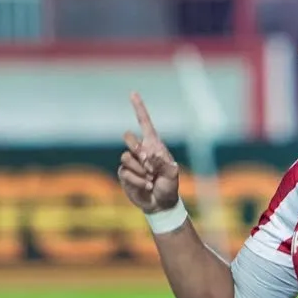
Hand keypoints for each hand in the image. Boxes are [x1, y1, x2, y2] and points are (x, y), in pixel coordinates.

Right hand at [118, 92, 179, 213]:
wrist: (161, 203)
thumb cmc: (169, 186)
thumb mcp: (172, 174)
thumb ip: (163, 162)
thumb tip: (148, 155)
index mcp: (154, 145)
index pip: (144, 123)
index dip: (139, 108)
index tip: (133, 93)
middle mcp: (141, 150)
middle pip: (128, 137)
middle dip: (137, 149)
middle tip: (149, 163)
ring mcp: (131, 162)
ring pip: (126, 157)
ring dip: (140, 169)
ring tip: (151, 178)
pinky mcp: (124, 174)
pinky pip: (125, 172)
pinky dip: (137, 180)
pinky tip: (147, 185)